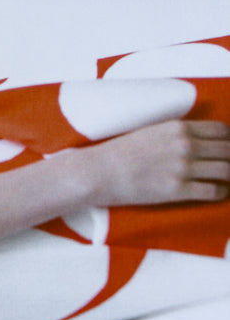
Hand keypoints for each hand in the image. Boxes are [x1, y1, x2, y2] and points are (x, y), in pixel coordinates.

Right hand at [86, 119, 229, 206]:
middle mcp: (185, 145)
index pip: (221, 130)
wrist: (103, 171)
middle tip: (228, 162)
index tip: (228, 144)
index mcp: (178, 127)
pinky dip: (221, 192)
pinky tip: (217, 190)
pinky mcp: (179, 190)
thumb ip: (177, 132)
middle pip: (228, 149)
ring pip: (226, 171)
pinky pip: (214, 191)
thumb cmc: (123, 151)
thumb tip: (198, 138)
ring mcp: (183, 168)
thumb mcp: (152, 130)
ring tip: (226, 177)